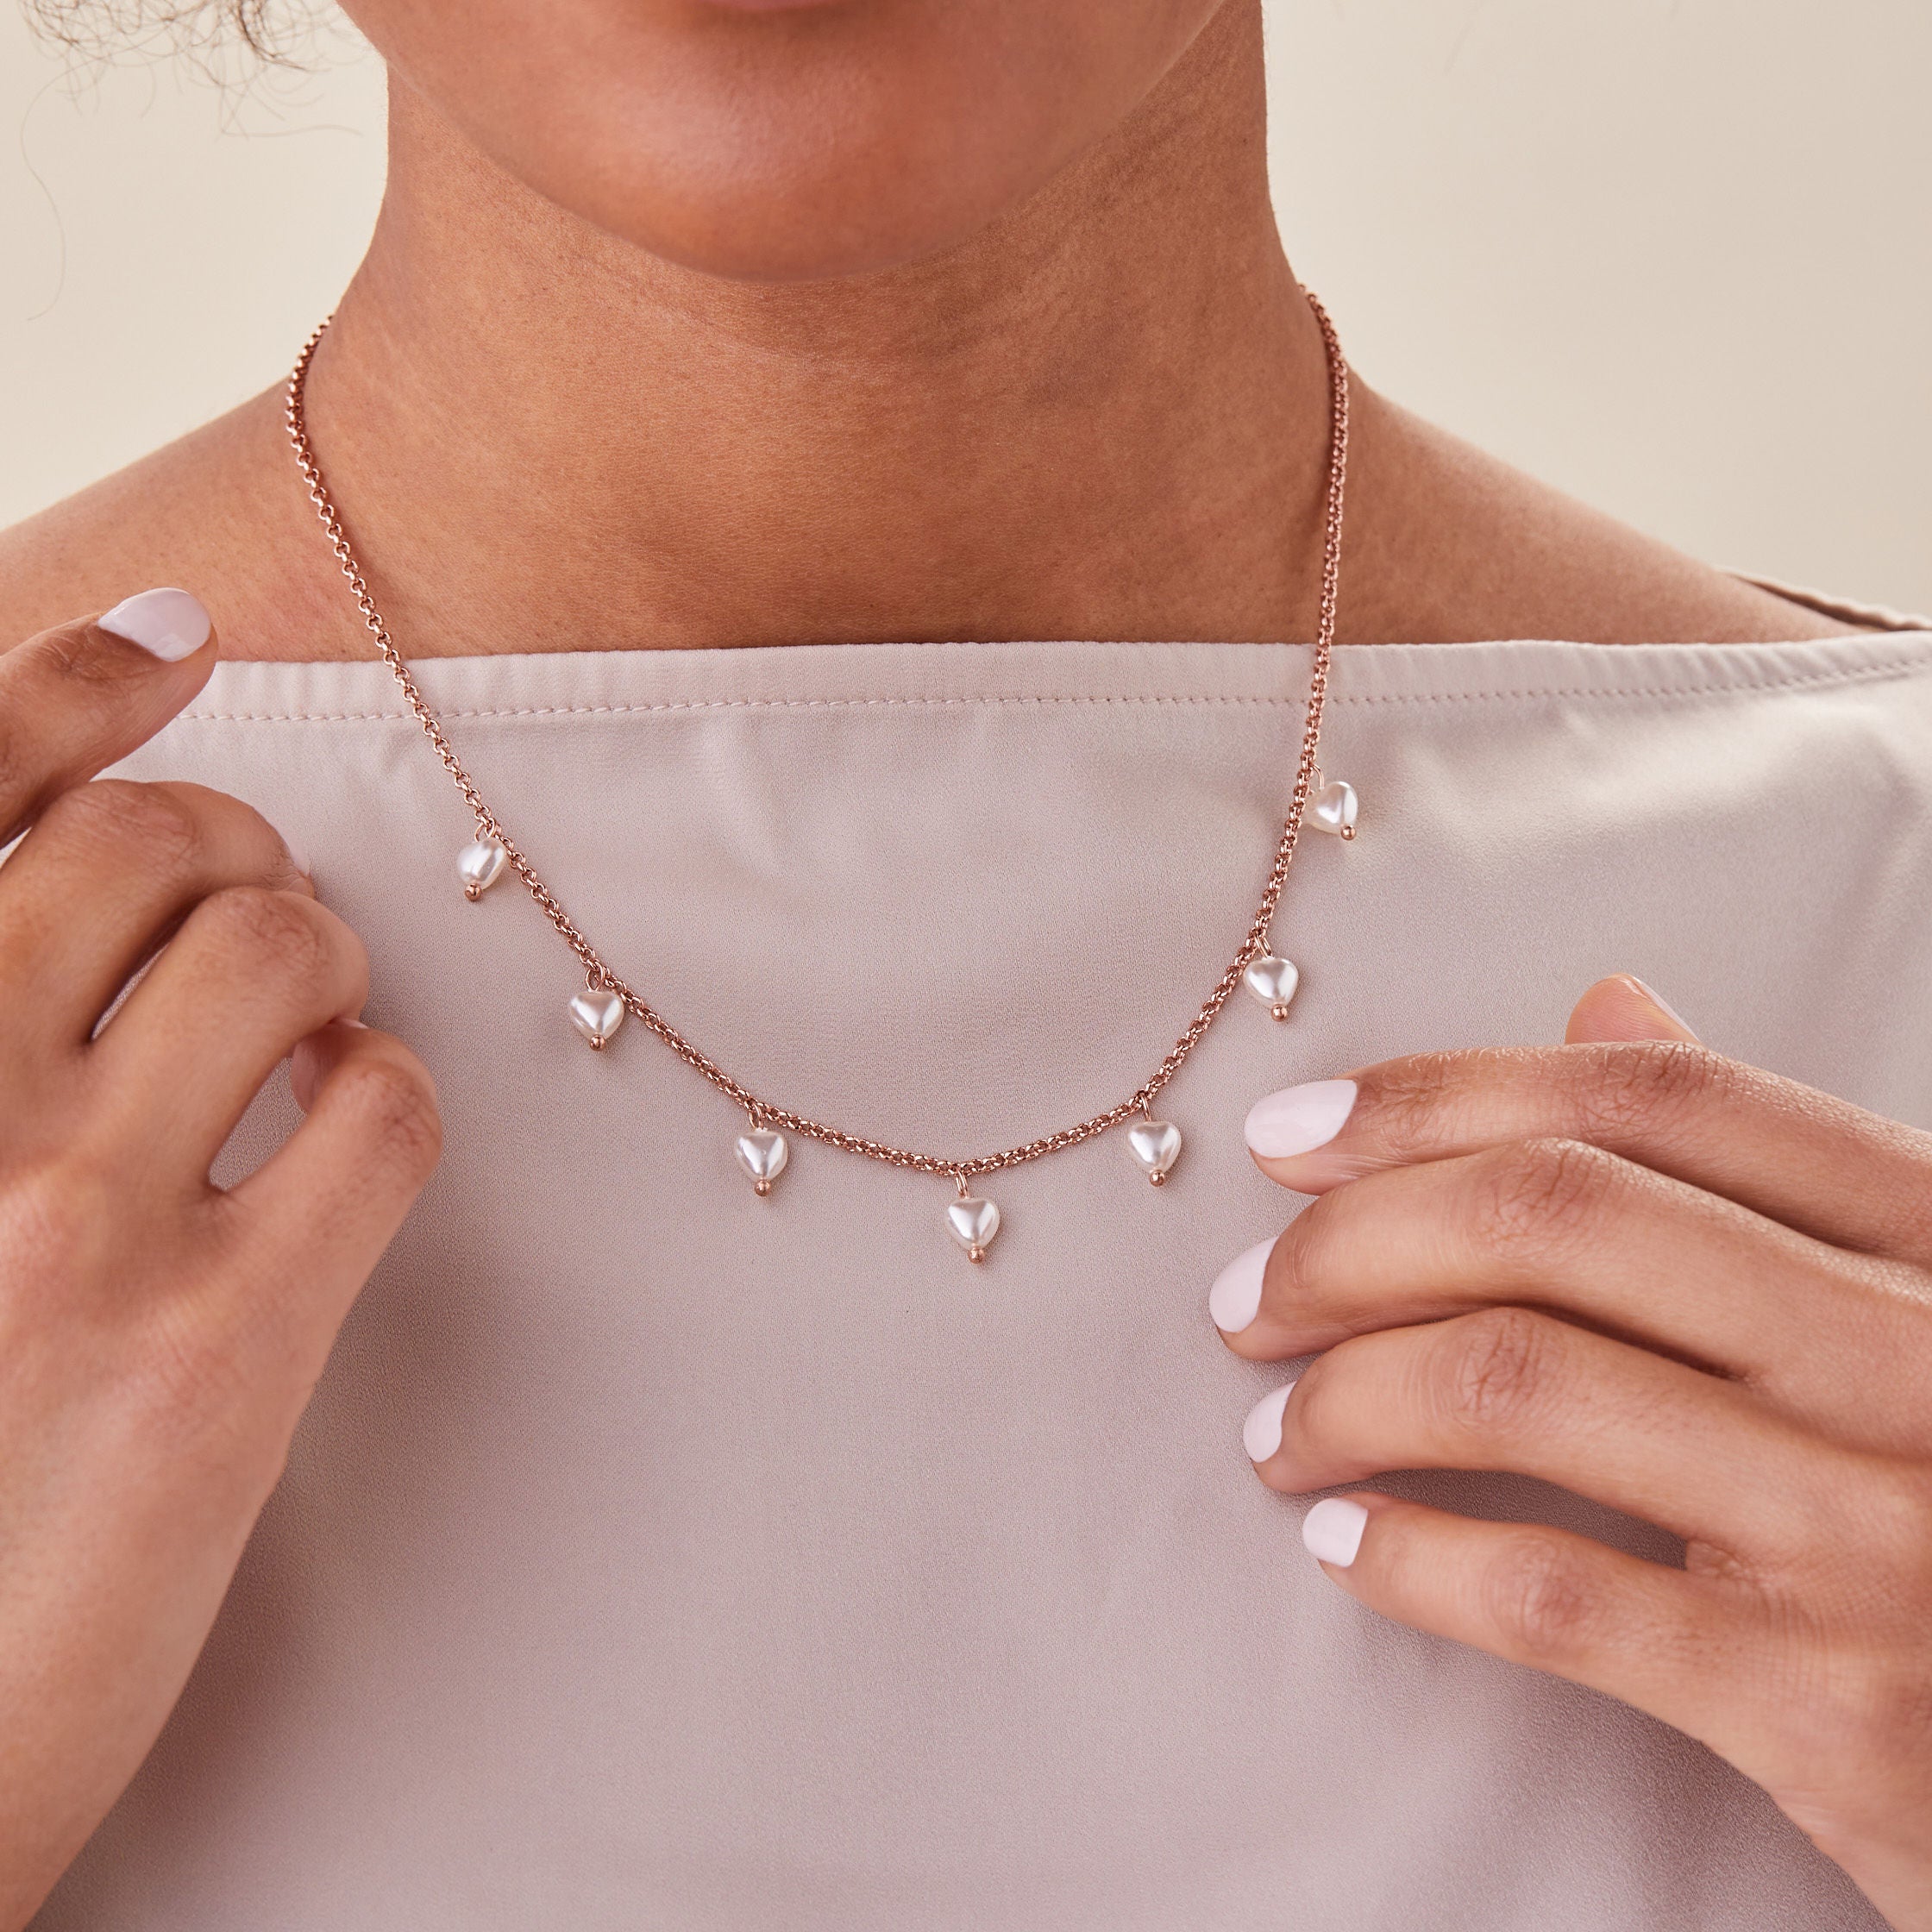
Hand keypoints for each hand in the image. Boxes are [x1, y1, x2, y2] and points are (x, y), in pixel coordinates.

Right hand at [0, 593, 440, 1928]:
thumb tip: (100, 892)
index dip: (68, 690)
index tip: (178, 652)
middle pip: (145, 848)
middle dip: (234, 849)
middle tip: (253, 909)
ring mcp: (62, 1222)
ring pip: (279, 950)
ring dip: (323, 965)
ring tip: (300, 1029)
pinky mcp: (214, 1345)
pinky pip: (376, 1111)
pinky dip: (385, 1094)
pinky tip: (339, 1137)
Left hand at [1212, 977, 1931, 1930]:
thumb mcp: (1921, 1303)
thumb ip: (1766, 1167)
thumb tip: (1605, 1008)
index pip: (1647, 1102)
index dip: (1437, 1095)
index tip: (1291, 1131)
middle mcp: (1913, 1353)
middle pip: (1552, 1216)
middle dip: (1350, 1243)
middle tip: (1251, 1302)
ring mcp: (1878, 1526)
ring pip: (1519, 1382)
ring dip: (1345, 1397)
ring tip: (1279, 1431)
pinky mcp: (1831, 1704)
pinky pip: (1553, 1589)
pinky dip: (1411, 1556)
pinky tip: (1345, 1543)